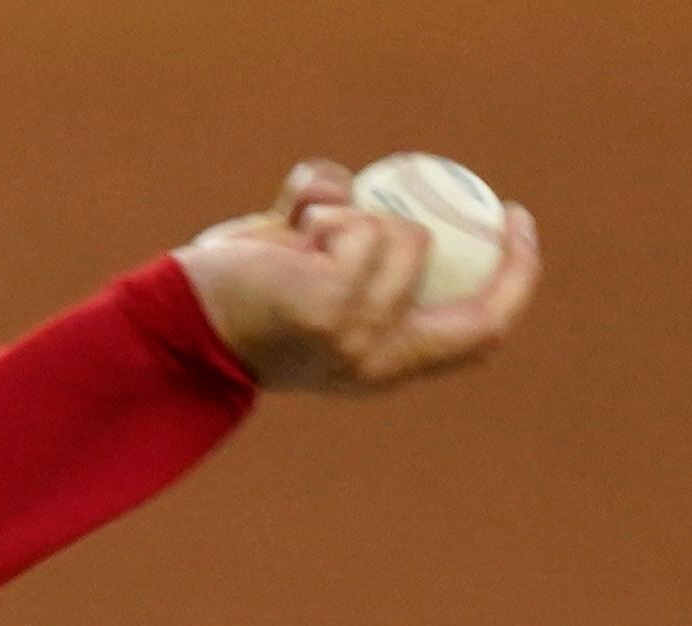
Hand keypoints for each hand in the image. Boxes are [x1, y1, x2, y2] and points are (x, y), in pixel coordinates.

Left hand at [178, 160, 539, 395]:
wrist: (172, 324)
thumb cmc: (237, 296)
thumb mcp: (311, 279)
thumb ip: (348, 252)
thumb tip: (369, 193)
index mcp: (383, 365)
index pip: (478, 333)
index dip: (516, 278)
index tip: (519, 225)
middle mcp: (377, 362)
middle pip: (474, 303)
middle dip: (508, 253)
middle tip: (500, 205)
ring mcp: (357, 336)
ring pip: (404, 237)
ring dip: (357, 212)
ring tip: (309, 230)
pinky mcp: (331, 305)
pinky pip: (356, 224)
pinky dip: (322, 205)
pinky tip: (286, 230)